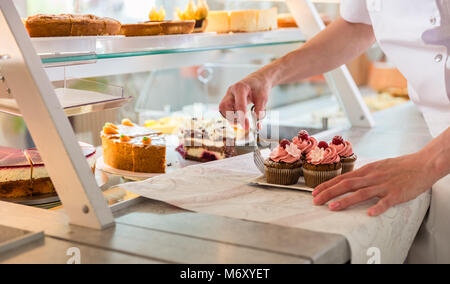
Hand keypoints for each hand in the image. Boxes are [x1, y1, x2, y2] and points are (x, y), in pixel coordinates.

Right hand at [219, 72, 270, 129]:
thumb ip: (260, 109)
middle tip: (242, 124)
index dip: (241, 117)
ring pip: (223, 109)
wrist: (258, 80)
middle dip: (231, 117)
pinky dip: (231, 116)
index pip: (238, 105)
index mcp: (241, 88)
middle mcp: (232, 91)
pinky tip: (239, 118)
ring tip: (241, 120)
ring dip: (230, 117)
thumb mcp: (264, 97)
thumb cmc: (260, 86)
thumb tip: (256, 119)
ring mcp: (229, 95)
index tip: (245, 126)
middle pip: (224, 106)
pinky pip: (225, 110)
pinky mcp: (228, 100)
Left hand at [312, 153, 433, 215]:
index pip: (342, 178)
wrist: (421, 164)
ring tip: (332, 207)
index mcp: (366, 171)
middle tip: (315, 201)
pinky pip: (386, 201)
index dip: (327, 185)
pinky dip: (377, 207)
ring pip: (361, 193)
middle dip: (329, 193)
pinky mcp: (396, 193)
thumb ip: (362, 175)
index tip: (314, 192)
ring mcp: (383, 185)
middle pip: (346, 184)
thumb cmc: (398, 167)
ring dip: (346, 200)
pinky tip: (370, 214)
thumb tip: (347, 180)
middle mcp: (371, 177)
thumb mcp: (376, 167)